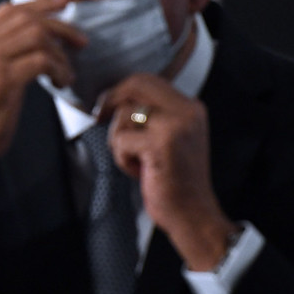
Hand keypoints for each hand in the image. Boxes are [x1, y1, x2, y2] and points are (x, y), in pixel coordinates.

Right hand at [0, 0, 86, 207]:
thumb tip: (37, 34)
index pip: (9, 9)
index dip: (41, 5)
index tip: (64, 6)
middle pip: (26, 18)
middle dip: (60, 26)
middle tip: (79, 40)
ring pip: (38, 36)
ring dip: (60, 54)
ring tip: (65, 73)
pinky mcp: (2, 78)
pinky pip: (43, 61)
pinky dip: (59, 70)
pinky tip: (61, 83)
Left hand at [97, 73, 237, 270]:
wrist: (193, 214)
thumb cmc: (176, 180)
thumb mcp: (173, 138)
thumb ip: (155, 114)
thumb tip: (118, 98)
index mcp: (191, 107)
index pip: (148, 79)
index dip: (121, 89)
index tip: (107, 104)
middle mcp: (187, 112)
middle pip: (136, 85)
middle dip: (112, 100)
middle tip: (100, 116)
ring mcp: (175, 126)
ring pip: (125, 114)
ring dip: (120, 140)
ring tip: (137, 160)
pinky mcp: (160, 144)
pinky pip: (121, 140)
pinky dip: (122, 158)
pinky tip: (139, 171)